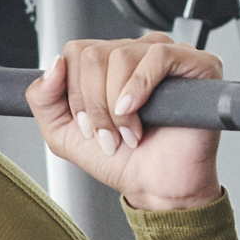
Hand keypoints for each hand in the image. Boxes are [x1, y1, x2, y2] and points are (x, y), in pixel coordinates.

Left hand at [27, 32, 222, 210]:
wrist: (156, 187)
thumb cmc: (122, 160)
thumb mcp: (63, 132)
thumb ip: (42, 98)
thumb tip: (53, 64)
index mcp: (108, 63)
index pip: (75, 52)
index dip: (75, 93)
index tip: (88, 126)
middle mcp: (137, 53)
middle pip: (92, 55)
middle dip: (94, 104)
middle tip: (110, 134)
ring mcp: (168, 55)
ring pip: (119, 56)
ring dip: (116, 105)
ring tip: (128, 132)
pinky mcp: (197, 64)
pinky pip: (157, 56)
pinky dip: (139, 87)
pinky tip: (138, 111)